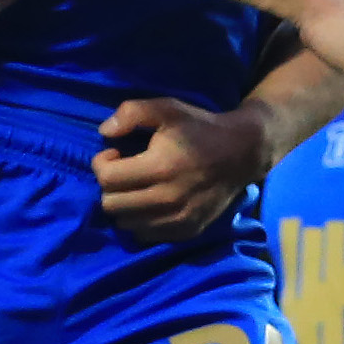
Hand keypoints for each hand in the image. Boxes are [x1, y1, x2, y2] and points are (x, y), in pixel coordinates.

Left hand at [95, 95, 269, 242]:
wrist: (241, 153)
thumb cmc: (200, 128)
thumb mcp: (167, 108)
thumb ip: (131, 112)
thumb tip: (104, 132)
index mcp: (160, 167)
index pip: (107, 179)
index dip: (102, 164)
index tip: (115, 153)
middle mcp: (167, 199)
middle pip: (111, 205)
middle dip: (110, 186)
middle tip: (124, 172)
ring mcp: (178, 219)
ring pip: (125, 224)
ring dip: (124, 205)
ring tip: (137, 188)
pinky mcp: (186, 231)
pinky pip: (145, 235)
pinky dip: (141, 220)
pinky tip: (150, 201)